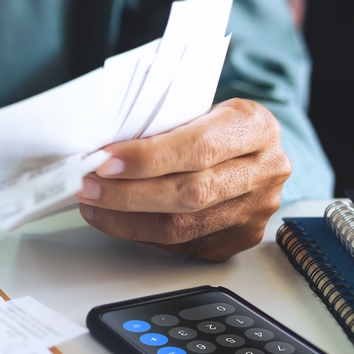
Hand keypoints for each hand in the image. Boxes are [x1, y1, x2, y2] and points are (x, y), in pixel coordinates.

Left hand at [76, 99, 291, 260]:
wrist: (250, 147)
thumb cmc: (213, 124)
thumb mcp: (200, 109)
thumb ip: (163, 128)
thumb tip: (103, 152)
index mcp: (255, 127)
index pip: (199, 148)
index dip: (148, 159)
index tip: (104, 161)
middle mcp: (266, 170)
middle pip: (191, 193)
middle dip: (129, 193)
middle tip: (87, 186)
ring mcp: (256, 209)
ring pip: (184, 226)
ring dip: (128, 219)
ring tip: (93, 205)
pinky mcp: (240, 238)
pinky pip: (184, 244)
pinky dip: (142, 233)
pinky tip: (116, 219)